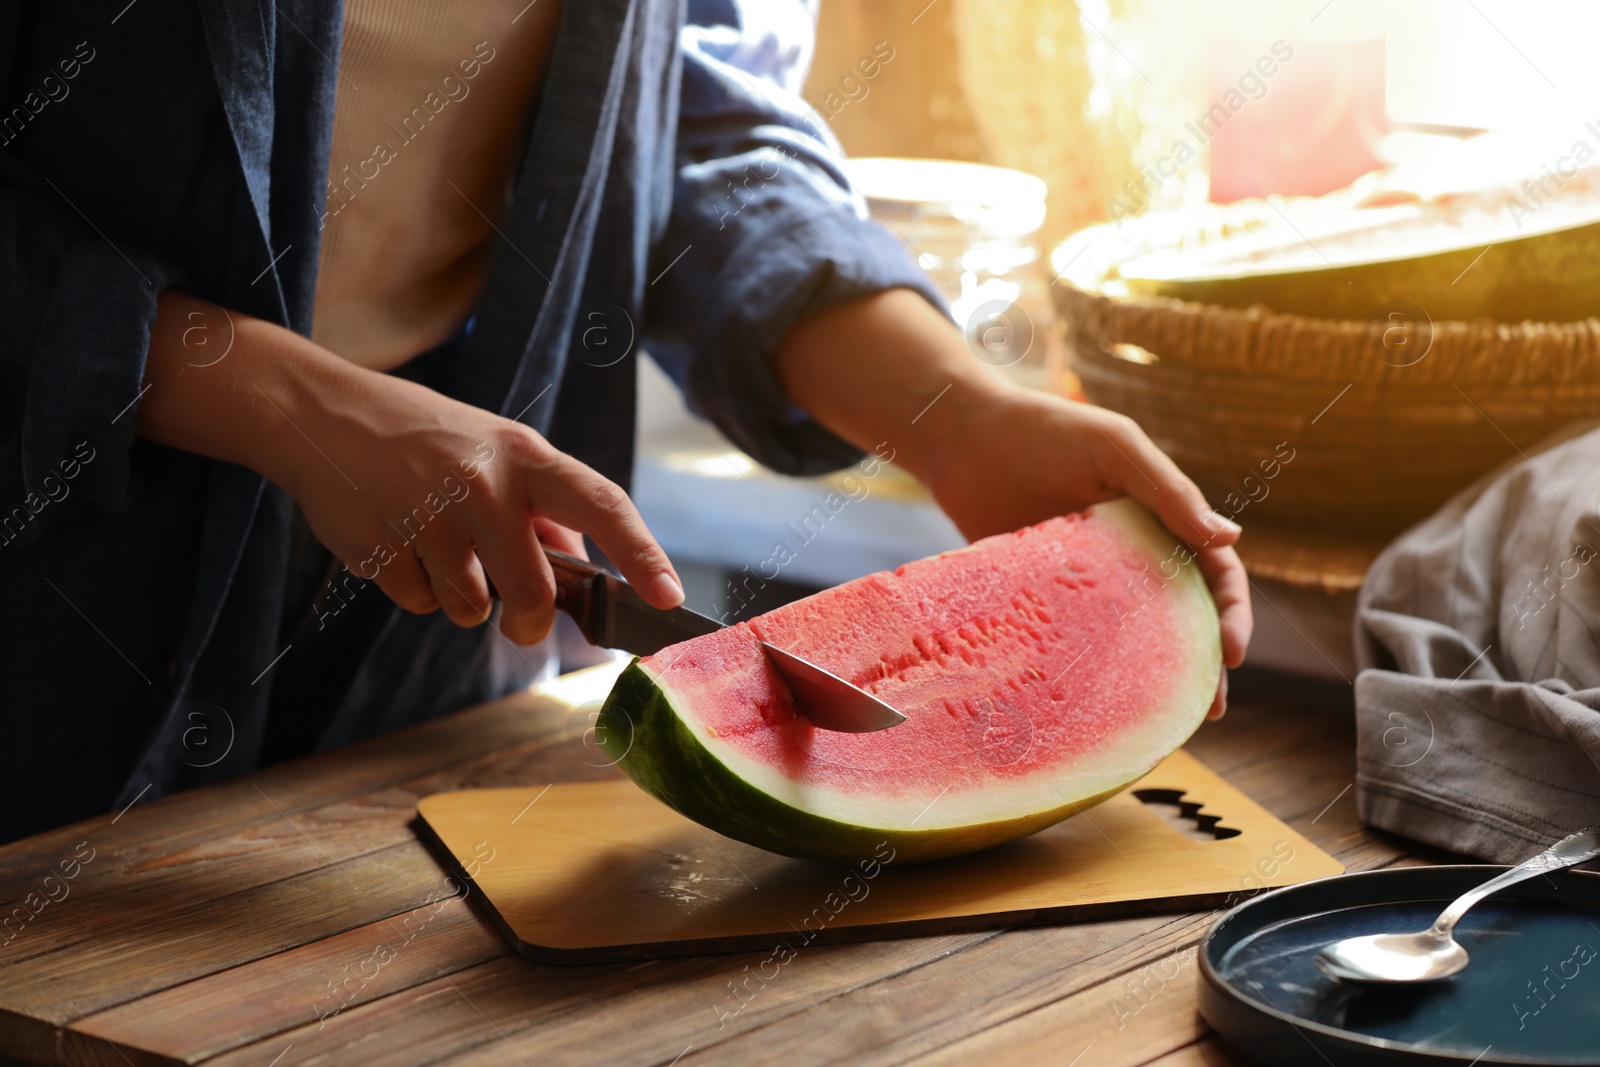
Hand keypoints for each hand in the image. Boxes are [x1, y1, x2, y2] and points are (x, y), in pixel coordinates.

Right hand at [138, 293, 682, 644]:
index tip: (669, 596)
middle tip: (521, 623)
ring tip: (439, 546)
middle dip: (529, 623)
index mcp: (524, 456)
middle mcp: (482, 483)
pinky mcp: (380, 547)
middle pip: (532, 593)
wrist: (322, 415)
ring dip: (462, 598)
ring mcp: (428, 516)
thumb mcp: (497, 451)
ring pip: (470, 608)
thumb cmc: (427, 437)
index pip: (602, 504)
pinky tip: (401, 542)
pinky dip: (416, 589)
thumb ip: (545, 511)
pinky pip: (420, 603)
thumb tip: (586, 573)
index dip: (642, 554)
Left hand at [920, 389, 1249, 719]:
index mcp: (1160, 518)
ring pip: (1132, 637)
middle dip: (1202, 661)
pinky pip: (1075, 639)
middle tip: (1211, 708)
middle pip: (1182, 614)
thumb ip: (1168, 493)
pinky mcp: (1042, 597)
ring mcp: (1086, 580)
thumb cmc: (1045, 429)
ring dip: (1154, 676)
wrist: (960, 438)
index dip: (1230, 611)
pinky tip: (1097, 704)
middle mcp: (1130, 554)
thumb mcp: (1116, 449)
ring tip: (1168, 720)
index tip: (1231, 652)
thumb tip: (1232, 539)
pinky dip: (1093, 671)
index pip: (1213, 570)